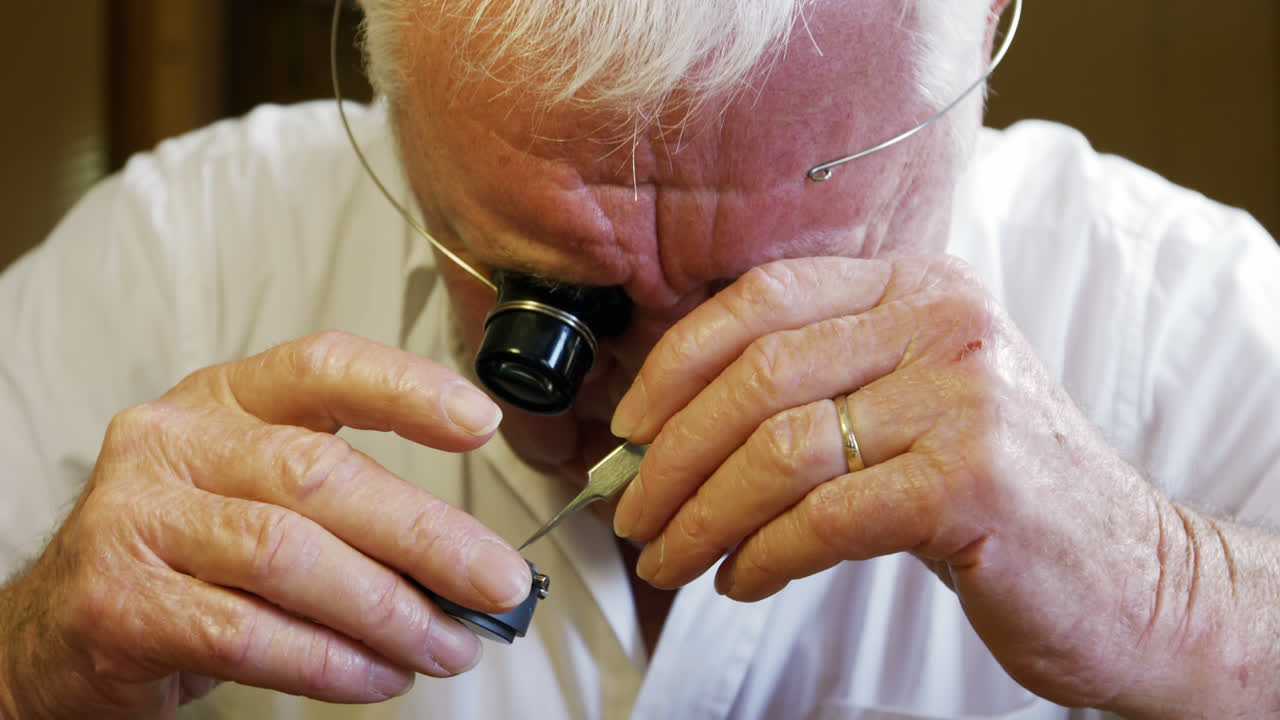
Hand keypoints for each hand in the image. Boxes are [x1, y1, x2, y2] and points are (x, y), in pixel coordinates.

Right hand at [0, 331, 530, 718]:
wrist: (56, 627)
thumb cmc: (185, 552)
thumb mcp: (255, 495)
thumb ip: (346, 508)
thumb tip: (465, 560)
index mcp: (226, 401)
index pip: (323, 367)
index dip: (406, 388)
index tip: (480, 422)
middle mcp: (178, 443)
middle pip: (321, 476)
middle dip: (427, 536)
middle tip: (496, 582)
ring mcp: (140, 519)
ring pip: (290, 556)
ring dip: (387, 611)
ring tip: (445, 645)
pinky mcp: (121, 602)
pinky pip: (247, 633)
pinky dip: (328, 662)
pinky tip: (376, 676)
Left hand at [608, 256, 1179, 709]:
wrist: (1133, 572)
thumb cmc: (996, 492)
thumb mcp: (912, 404)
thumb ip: (816, 390)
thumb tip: (670, 430)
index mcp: (917, 287)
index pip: (763, 298)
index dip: (676, 364)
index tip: (628, 427)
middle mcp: (942, 323)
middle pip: (758, 374)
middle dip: (671, 454)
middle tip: (633, 511)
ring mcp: (964, 398)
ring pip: (779, 449)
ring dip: (702, 514)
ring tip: (672, 557)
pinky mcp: (974, 483)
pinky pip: (824, 518)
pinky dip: (763, 555)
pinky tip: (742, 579)